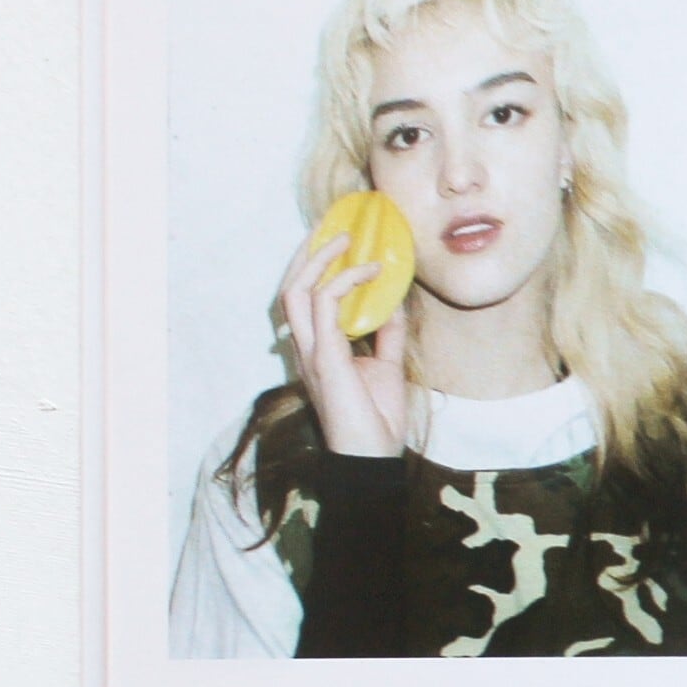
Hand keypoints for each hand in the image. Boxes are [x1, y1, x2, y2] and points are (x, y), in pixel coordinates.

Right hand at [276, 217, 413, 458]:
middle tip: (334, 229)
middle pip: (291, 287)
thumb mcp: (388, 367)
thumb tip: (395, 303)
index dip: (316, 268)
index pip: (305, 299)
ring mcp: (311, 351)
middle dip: (308, 255)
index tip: (339, 244)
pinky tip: (370, 273)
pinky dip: (345, 282)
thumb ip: (388, 335)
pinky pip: (326, 304)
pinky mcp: (324, 355)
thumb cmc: (376, 420)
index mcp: (318, 349)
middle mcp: (307, 346)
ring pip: (297, 290)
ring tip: (346, 239)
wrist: (372, 457)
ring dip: (320, 259)